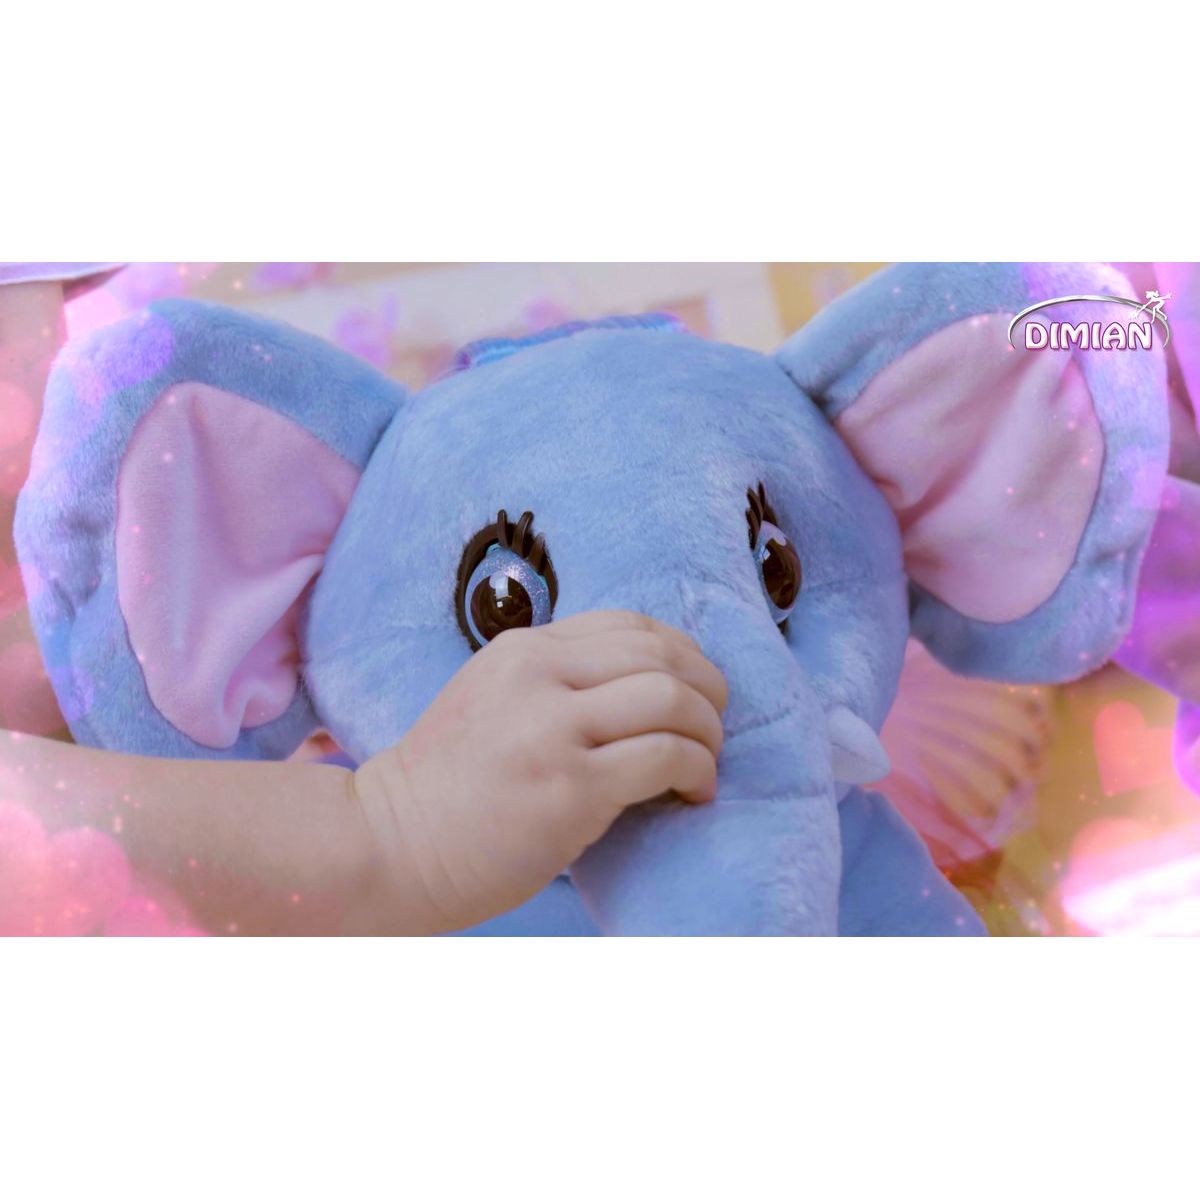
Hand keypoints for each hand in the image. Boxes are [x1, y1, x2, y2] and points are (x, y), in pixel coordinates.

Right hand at [352, 610, 727, 932]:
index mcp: (522, 651)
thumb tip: (637, 688)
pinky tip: (694, 794)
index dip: (681, 653)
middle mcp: (539, 676)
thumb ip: (551, 682)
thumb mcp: (489, 700)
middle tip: (714, 726)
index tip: (695, 688)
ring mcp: (554, 730)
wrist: (388, 846)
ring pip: (671, 698)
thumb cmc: (443, 787)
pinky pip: (666, 757)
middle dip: (707, 688)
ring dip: (709, 731)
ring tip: (707, 762)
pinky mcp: (571, 788)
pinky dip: (698, 771)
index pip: (629, 625)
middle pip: (661, 654)